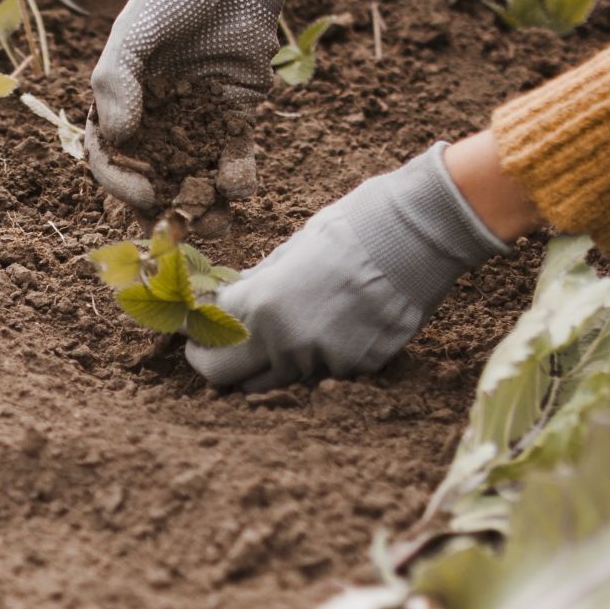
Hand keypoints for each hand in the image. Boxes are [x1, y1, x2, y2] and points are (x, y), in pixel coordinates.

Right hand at [86, 0, 312, 214]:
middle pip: (150, 173)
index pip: (110, 153)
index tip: (143, 194)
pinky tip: (240, 191)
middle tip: (175, 231)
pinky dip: (236, 175)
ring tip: (215, 227)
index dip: (121, 180)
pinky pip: (233, 153)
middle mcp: (154, 114)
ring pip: (192, 171)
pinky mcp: (236, 112)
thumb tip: (117, 137)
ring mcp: (195, 117)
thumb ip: (117, 81)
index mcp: (119, 98)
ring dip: (201, 202)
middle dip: (162, 206)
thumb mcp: (135, 29)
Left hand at [185, 144, 509, 391]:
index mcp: (261, 307)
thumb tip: (222, 303)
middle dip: (217, 362)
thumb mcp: (286, 253)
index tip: (193, 332)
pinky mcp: (358, 369)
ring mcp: (324, 362)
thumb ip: (252, 288)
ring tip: (285, 325)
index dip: (194, 336)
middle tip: (219, 346)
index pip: (205, 342)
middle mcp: (287, 344)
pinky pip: (320, 372)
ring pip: (276, 378)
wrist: (416, 236)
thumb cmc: (348, 231)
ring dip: (268, 360)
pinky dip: (315, 357)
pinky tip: (332, 324)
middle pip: (228, 377)